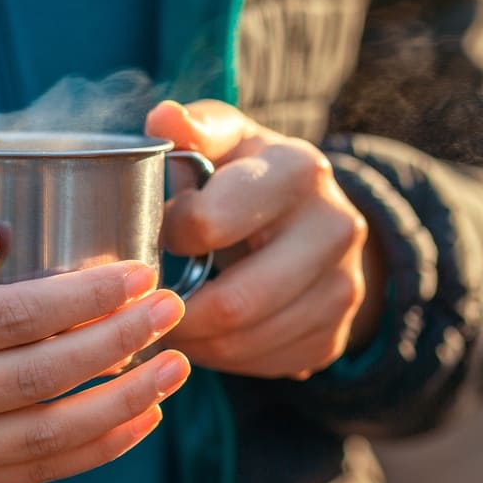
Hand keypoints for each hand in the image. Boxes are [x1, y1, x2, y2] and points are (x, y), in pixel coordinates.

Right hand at [0, 201, 189, 482]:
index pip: (4, 317)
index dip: (80, 298)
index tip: (135, 272)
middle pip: (35, 377)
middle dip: (118, 341)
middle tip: (169, 308)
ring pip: (46, 436)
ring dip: (124, 401)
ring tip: (177, 365)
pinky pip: (36, 473)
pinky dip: (100, 448)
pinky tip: (146, 415)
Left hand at [146, 100, 384, 379]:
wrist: (317, 218)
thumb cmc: (250, 175)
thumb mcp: (227, 138)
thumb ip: (194, 128)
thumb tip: (163, 117)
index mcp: (299, 171)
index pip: (209, 223)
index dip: (165, 236)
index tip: (149, 235)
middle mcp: (336, 230)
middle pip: (235, 302)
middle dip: (173, 311)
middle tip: (138, 306)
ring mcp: (343, 289)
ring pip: (245, 342)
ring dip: (191, 342)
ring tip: (161, 321)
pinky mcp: (335, 335)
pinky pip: (262, 365)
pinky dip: (220, 358)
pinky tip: (201, 335)